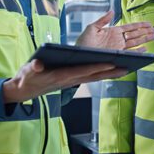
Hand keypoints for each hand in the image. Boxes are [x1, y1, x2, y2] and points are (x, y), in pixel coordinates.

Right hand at [2, 59, 126, 103]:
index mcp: (60, 76)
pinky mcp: (73, 80)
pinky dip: (103, 74)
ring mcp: (72, 81)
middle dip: (110, 72)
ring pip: (95, 77)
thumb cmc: (27, 77)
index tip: (109, 63)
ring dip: (110, 74)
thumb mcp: (27, 71)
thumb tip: (37, 65)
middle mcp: (70, 80)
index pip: (81, 71)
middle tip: (127, 67)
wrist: (25, 90)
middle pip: (94, 76)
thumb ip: (32, 68)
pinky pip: (91, 77)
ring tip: (127, 68)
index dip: (95, 67)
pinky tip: (113, 70)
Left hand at [76, 10, 153, 51]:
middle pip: (135, 35)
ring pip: (135, 42)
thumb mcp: (92, 28)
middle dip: (146, 32)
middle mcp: (117, 40)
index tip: (148, 23)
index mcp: (113, 32)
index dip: (140, 25)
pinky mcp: (117, 55)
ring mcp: (118, 48)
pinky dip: (137, 51)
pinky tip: (144, 49)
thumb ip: (103, 20)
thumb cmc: (83, 43)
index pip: (130, 27)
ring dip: (145, 39)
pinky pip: (129, 53)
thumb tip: (112, 11)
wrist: (78, 56)